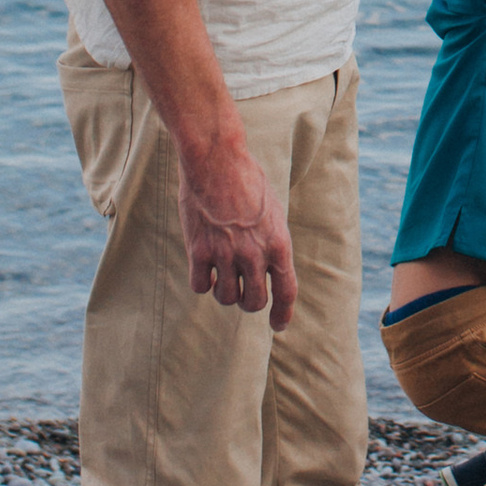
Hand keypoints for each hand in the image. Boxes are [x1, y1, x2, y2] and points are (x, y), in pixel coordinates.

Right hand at [175, 127, 298, 329]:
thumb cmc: (247, 180)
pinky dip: (202, 282)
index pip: (286, 291)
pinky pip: (200, 286)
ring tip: (222, 275)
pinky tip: (203, 269)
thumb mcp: (272, 212)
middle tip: (242, 291)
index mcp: (279, 243)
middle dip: (249, 302)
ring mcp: (226, 254)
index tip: (278, 325)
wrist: (217, 160)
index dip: (283, 314)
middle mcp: (254, 253)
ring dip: (224, 292)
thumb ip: (271, 243)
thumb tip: (267, 270)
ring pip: (226, 298)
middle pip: (254, 302)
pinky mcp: (199, 250)